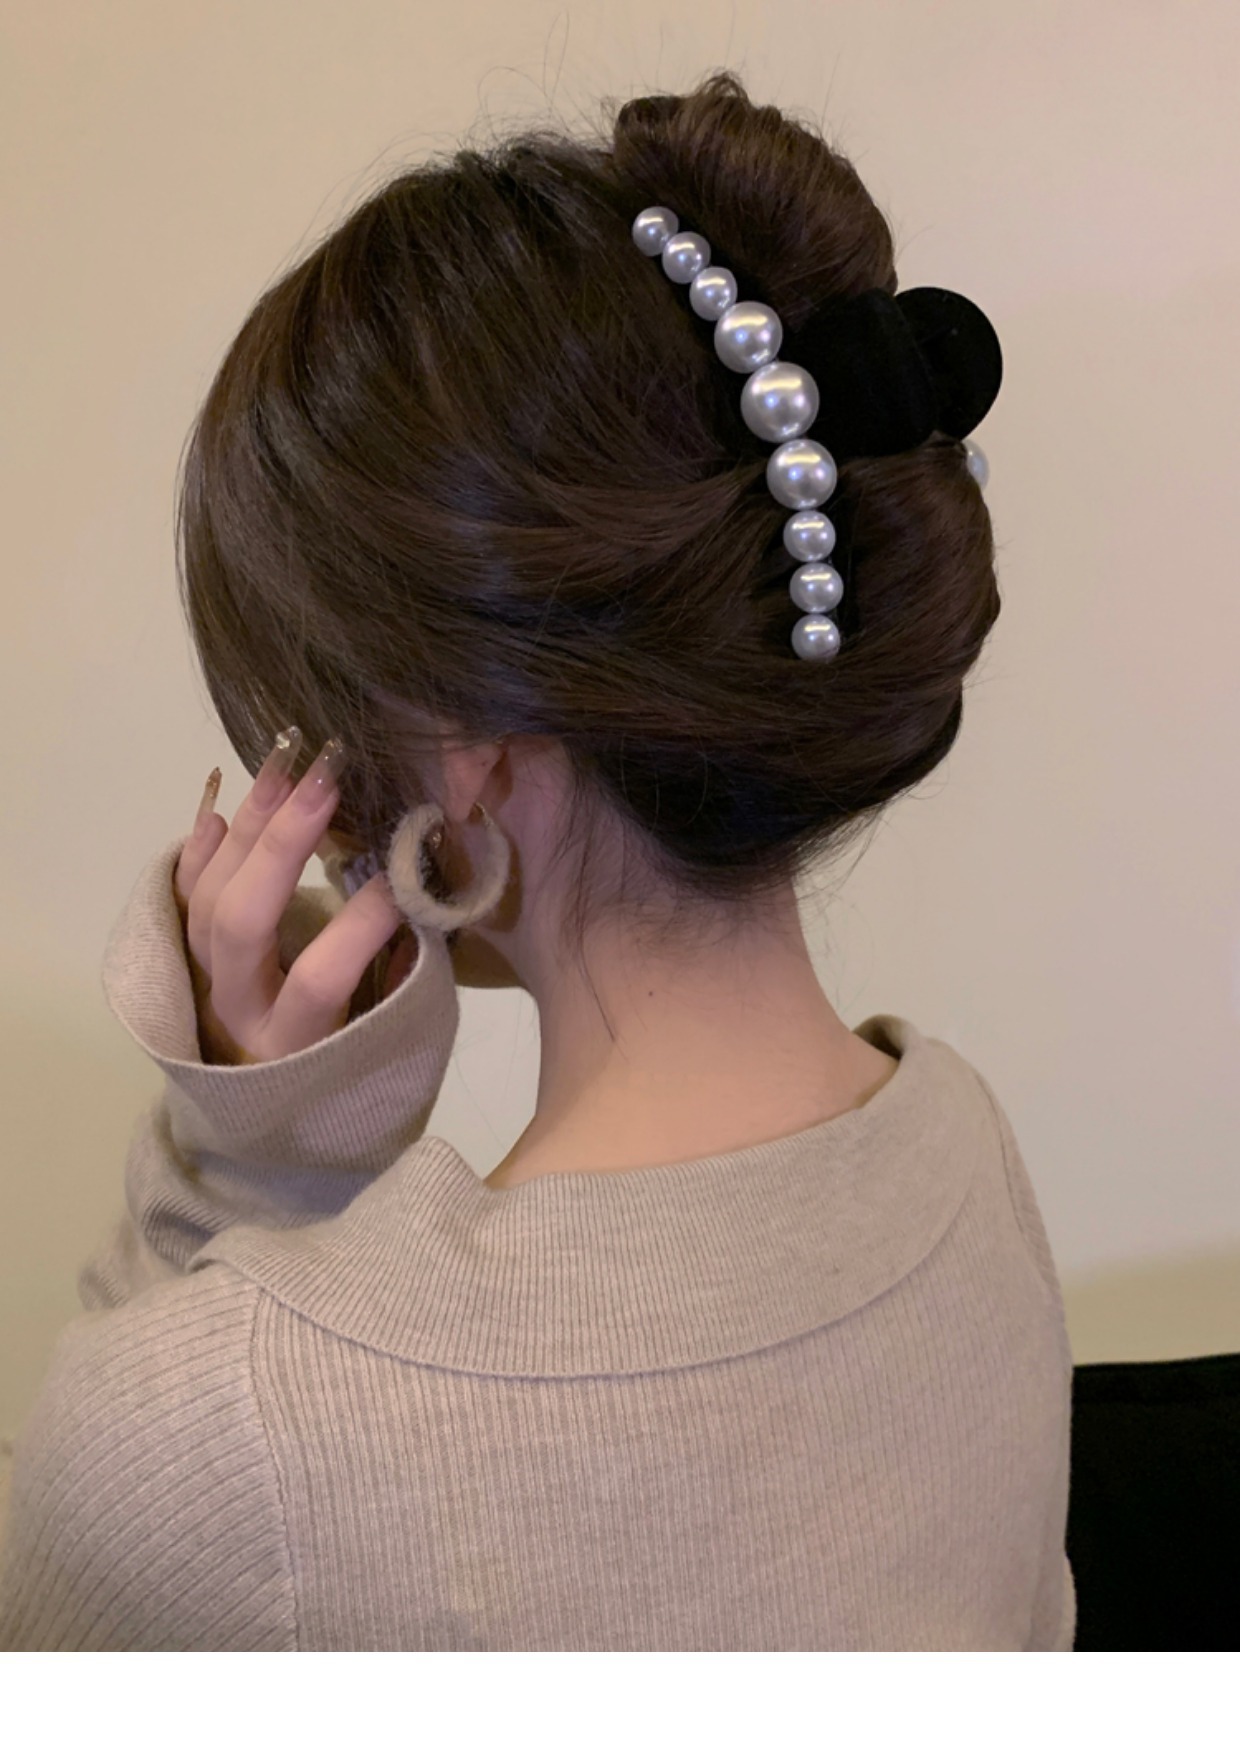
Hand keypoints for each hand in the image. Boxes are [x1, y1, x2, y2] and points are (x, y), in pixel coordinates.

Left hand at [172, 738, 416, 1065]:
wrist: (256, 1110)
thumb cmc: (339, 1065)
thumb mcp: (376, 1037)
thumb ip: (399, 973)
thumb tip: (426, 886)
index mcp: (290, 1042)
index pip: (322, 977)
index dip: (363, 922)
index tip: (406, 870)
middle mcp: (234, 1011)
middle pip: (242, 922)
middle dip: (282, 844)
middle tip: (327, 780)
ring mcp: (198, 983)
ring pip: (205, 900)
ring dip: (248, 825)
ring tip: (286, 767)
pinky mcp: (181, 960)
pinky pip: (178, 898)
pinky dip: (197, 851)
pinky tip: (221, 809)